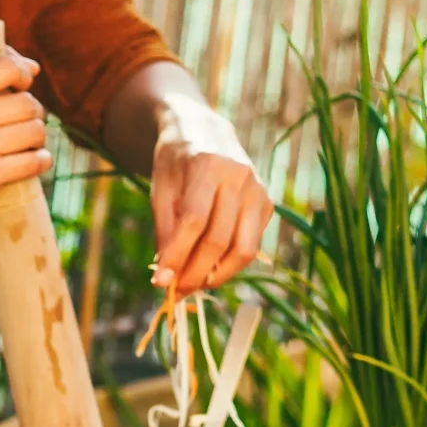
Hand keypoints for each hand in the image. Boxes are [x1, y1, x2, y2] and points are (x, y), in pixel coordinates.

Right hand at [0, 50, 52, 219]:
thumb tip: (32, 66)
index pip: (5, 68)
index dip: (23, 73)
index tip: (24, 84)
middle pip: (27, 104)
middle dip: (32, 112)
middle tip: (21, 122)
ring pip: (34, 131)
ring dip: (36, 137)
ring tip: (23, 142)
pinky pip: (33, 161)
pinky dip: (40, 159)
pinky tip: (33, 159)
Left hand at [149, 101, 270, 291]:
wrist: (206, 132)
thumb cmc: (176, 163)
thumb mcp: (160, 189)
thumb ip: (164, 229)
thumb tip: (165, 276)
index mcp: (207, 166)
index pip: (194, 221)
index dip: (178, 256)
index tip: (161, 283)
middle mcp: (239, 177)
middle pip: (219, 239)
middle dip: (195, 273)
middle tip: (175, 293)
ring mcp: (258, 190)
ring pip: (244, 249)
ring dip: (217, 276)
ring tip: (193, 286)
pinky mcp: (267, 204)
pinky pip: (251, 245)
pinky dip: (230, 264)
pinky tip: (209, 270)